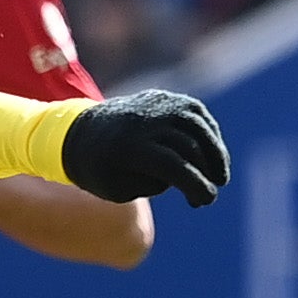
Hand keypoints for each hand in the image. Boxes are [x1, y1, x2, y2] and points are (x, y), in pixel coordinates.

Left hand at [57, 89, 226, 206]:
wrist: (78, 133)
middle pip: (189, 146)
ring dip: (215, 151)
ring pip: (197, 123)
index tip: (208, 200)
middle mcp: (143, 121)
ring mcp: (153, 104)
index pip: (173, 165)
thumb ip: (156, 184)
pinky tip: (213, 153)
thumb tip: (191, 173)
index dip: (196, 184)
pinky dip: (208, 131)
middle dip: (205, 173)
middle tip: (209, 195)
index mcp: (128, 147)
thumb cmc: (99, 171)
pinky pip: (194, 111)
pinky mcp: (161, 97)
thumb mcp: (119, 190)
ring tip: (220, 176)